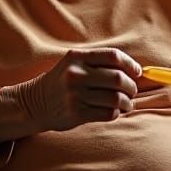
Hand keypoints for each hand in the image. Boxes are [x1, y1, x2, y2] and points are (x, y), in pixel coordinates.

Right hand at [15, 48, 140, 131]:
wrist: (34, 103)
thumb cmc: (61, 82)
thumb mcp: (73, 64)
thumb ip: (98, 63)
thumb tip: (134, 71)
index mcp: (77, 57)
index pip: (113, 56)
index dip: (130, 64)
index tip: (137, 72)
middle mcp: (76, 74)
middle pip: (117, 78)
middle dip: (131, 86)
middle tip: (132, 91)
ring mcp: (75, 94)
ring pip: (115, 98)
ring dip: (127, 103)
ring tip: (127, 104)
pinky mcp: (76, 113)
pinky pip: (107, 113)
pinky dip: (116, 113)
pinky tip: (113, 112)